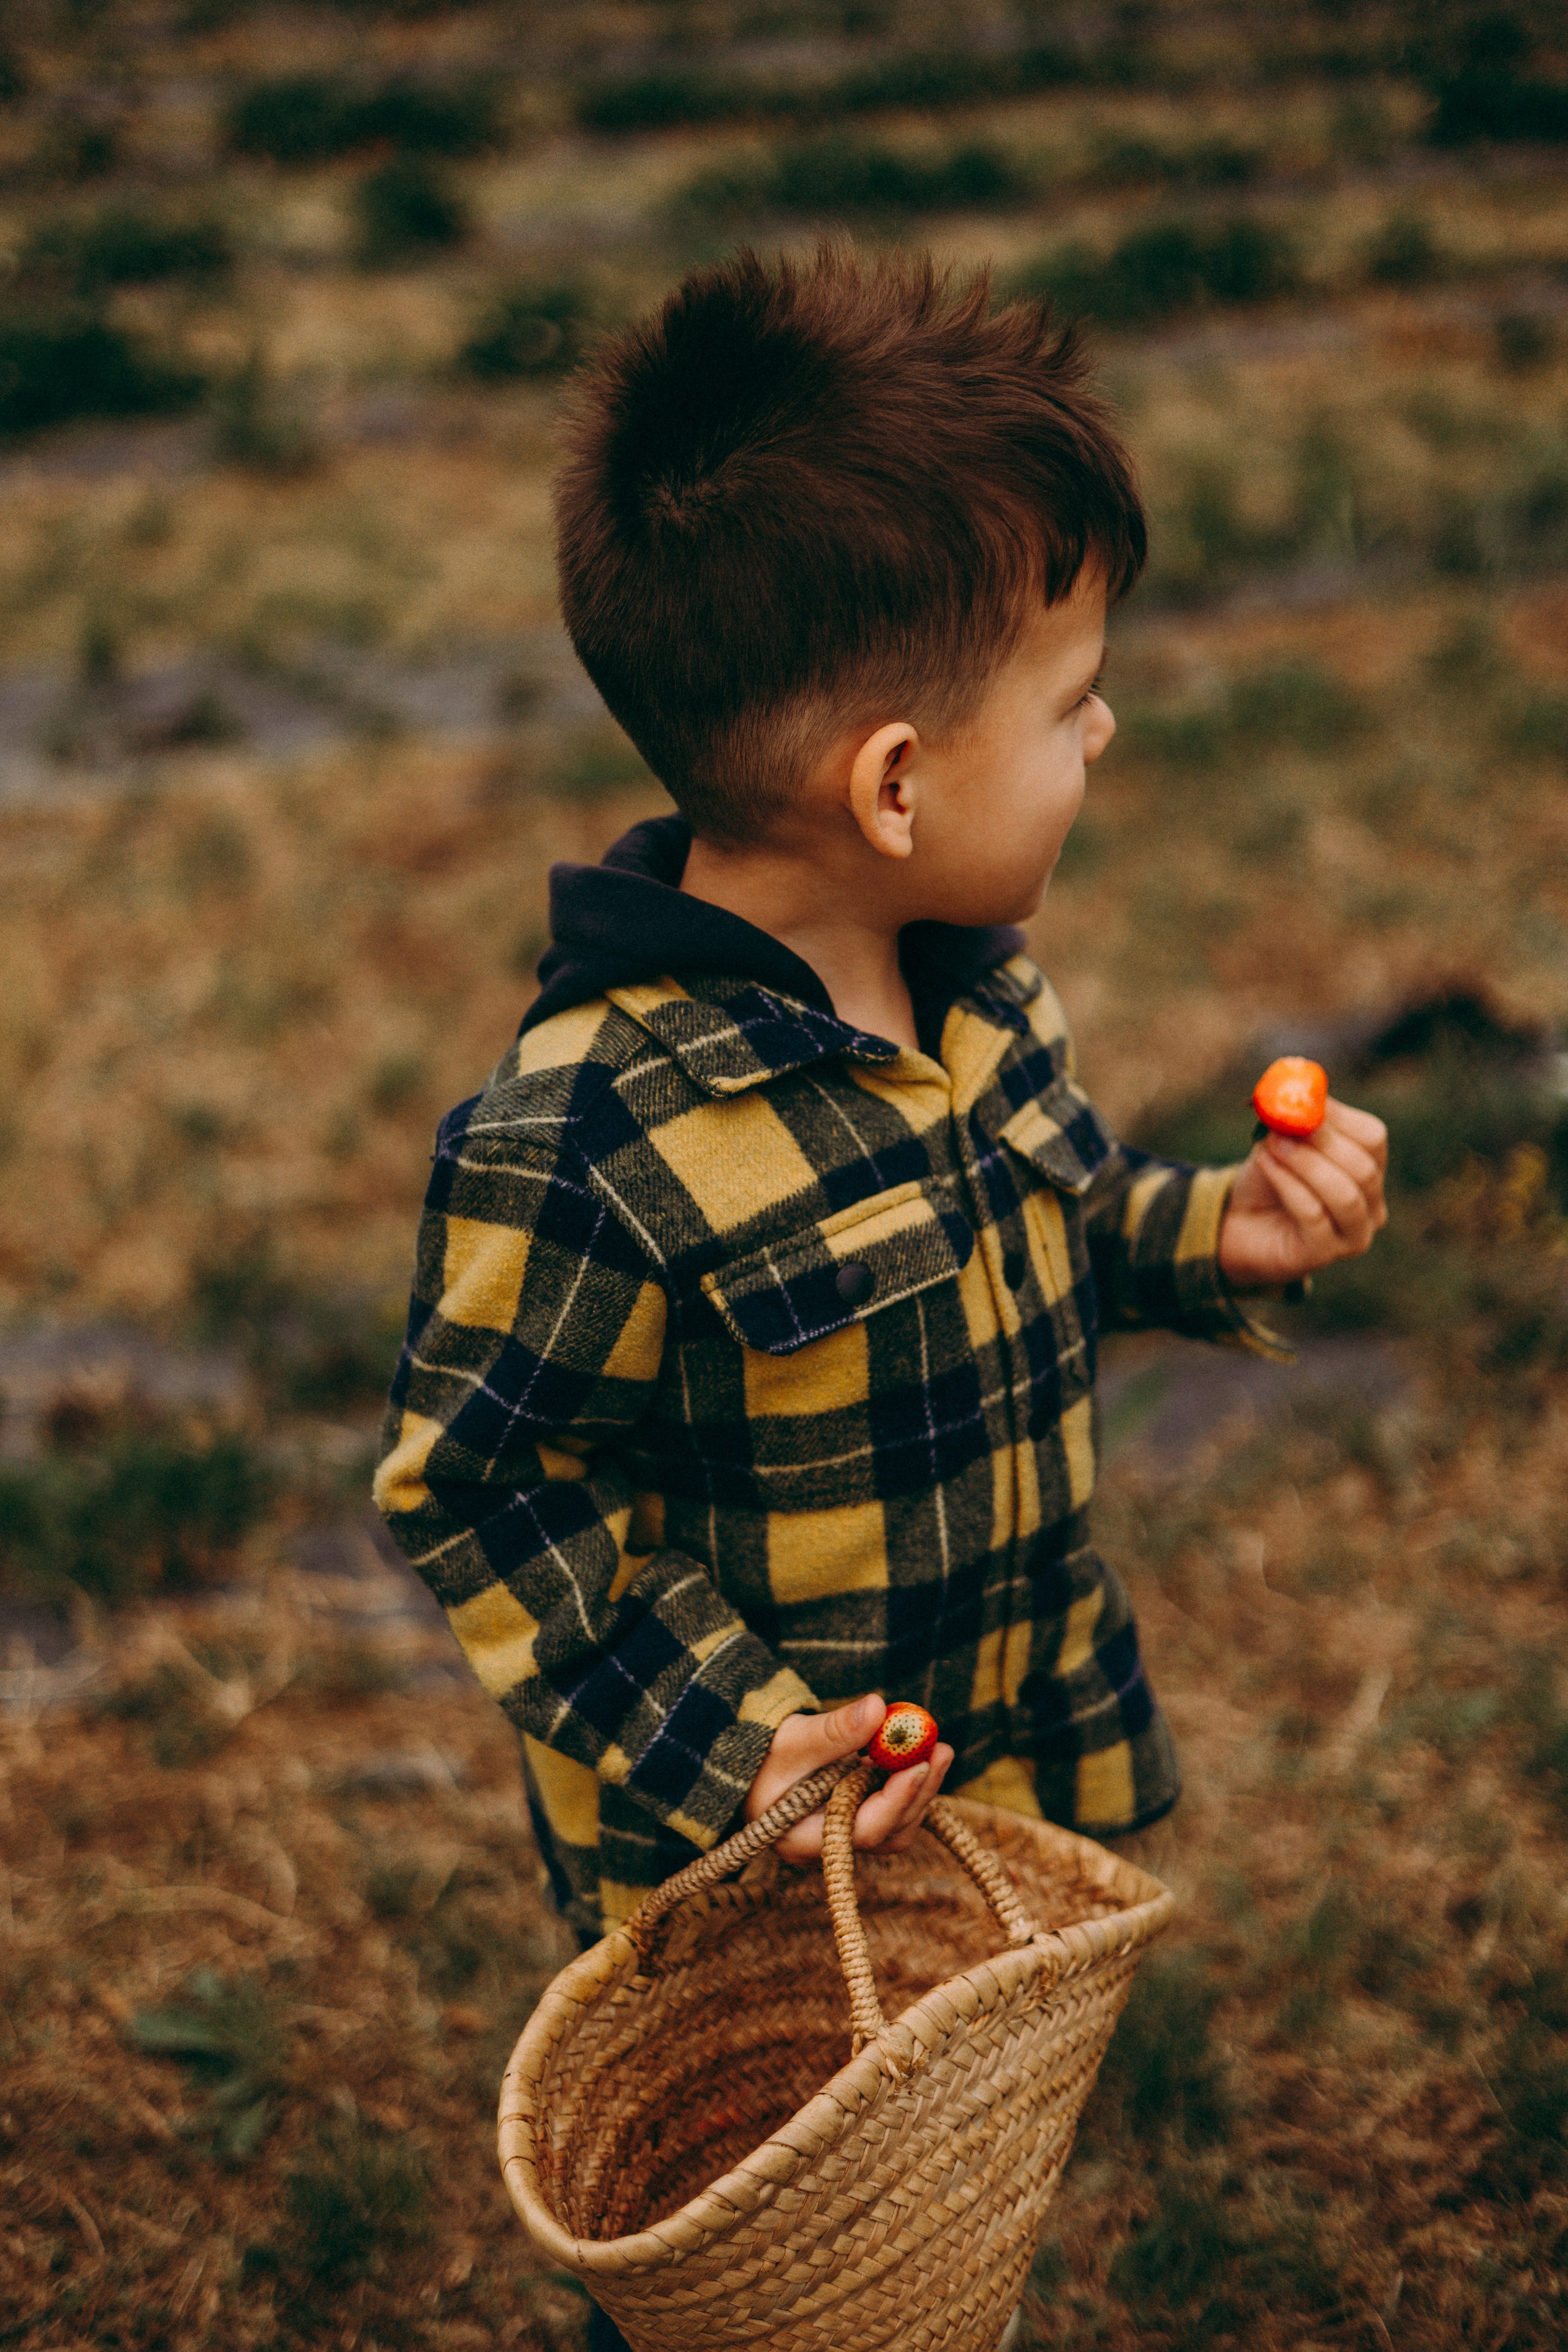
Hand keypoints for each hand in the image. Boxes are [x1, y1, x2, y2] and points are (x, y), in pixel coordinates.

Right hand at [746, 1694, 954, 1862]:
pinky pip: (891, 1811)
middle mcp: (826, 1848)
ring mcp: (843, 1836)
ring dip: (919, 1789)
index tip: (919, 1763)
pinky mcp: (855, 1819)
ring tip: (935, 1750)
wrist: (748, 1757)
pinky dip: (907, 1786)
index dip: (896, 1799)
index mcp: (801, 1839)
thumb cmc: (760, 1752)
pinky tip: (915, 1757)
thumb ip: (834, 1730)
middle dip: (918, 1791)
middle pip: (889, 1831)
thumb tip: (878, 1708)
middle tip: (940, 1749)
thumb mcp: (793, 1739)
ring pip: (896, 1826)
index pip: (862, 1830)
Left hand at [1219, 1097, 1387, 1289]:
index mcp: (1370, 1169)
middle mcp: (1372, 1205)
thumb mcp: (1280, 1140)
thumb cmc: (1268, 1179)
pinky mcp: (1325, 1255)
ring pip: (1344, 1194)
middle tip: (1283, 1124)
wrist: (1238, 1224)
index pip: (1372, 1138)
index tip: (1299, 1100)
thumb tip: (1298, 1088)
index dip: (1336, 1116)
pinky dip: (1288, 1185)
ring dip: (1305, 1164)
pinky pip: (1314, 1215)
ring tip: (1271, 1145)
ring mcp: (1354, 1235)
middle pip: (1363, 1167)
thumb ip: (1294, 1117)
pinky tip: (1265, 1166)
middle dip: (1322, 1141)